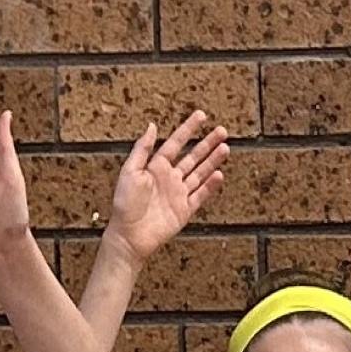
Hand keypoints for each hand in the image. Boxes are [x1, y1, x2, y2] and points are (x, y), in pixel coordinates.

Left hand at [107, 108, 227, 264]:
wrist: (130, 235)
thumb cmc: (125, 204)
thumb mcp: (130, 171)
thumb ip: (142, 149)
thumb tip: (151, 126)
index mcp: (156, 166)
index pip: (176, 143)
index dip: (188, 129)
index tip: (201, 116)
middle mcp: (170, 178)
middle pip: (193, 157)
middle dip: (208, 143)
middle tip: (222, 131)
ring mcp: (179, 194)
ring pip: (200, 173)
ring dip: (213, 161)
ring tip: (225, 148)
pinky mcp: (185, 210)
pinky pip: (201, 195)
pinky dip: (210, 186)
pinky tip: (219, 175)